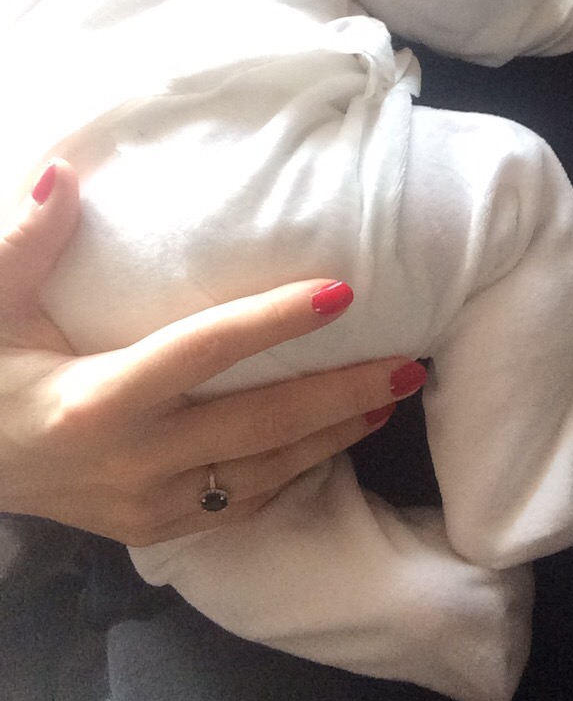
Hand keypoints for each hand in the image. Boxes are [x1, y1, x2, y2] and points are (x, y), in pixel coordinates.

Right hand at [0, 160, 424, 545]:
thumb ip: (26, 244)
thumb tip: (63, 172)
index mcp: (98, 400)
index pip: (204, 351)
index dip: (275, 321)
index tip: (342, 291)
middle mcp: (136, 460)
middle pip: (260, 424)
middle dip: (341, 394)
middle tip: (407, 367)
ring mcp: (151, 505)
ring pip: (264, 473)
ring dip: (332, 435)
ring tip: (388, 399)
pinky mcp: (157, 528)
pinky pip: (242, 505)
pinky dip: (295, 473)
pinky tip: (330, 442)